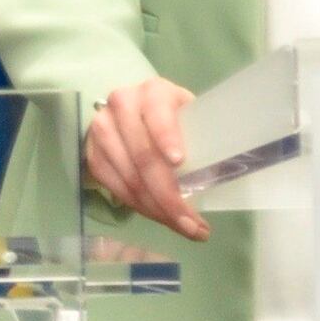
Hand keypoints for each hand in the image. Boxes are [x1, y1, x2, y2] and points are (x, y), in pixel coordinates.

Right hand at [83, 76, 207, 241]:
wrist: (137, 114)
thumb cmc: (176, 119)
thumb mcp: (192, 118)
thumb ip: (204, 136)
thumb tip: (226, 171)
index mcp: (153, 93)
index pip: (157, 115)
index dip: (166, 138)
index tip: (179, 162)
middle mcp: (121, 106)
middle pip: (142, 156)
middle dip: (168, 196)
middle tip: (191, 223)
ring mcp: (101, 131)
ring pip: (128, 178)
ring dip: (157, 209)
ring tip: (184, 227)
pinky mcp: (93, 155)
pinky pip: (115, 188)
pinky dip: (140, 208)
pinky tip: (161, 218)